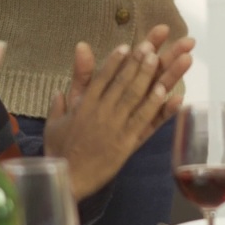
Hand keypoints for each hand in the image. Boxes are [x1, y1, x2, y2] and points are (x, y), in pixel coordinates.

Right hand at [44, 27, 193, 198]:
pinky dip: (156, 105)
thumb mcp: (56, 119)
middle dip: (136, 62)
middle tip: (149, 45)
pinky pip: (144, 121)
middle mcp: (100, 112)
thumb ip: (64, 96)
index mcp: (84, 106)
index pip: (101, 79)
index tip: (126, 46)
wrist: (68, 180)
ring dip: (147, 76)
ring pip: (134, 97)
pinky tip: (168, 93)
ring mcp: (115, 127)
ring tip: (159, 59)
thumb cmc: (60, 151)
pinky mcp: (126, 144)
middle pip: (122, 82)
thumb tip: (63, 80)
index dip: (114, 62)